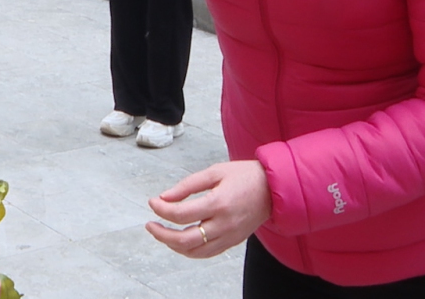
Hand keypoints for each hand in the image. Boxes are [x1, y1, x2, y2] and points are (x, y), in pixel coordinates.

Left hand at [145, 160, 270, 258]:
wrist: (274, 189)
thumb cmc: (245, 176)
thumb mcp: (214, 171)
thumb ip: (187, 185)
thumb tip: (164, 197)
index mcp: (219, 203)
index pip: (181, 214)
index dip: (161, 210)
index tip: (152, 202)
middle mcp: (224, 224)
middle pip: (185, 240)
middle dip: (162, 234)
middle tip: (150, 224)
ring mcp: (229, 237)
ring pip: (195, 252)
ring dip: (173, 245)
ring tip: (161, 232)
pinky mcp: (233, 242)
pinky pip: (207, 253)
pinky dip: (189, 250)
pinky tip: (180, 240)